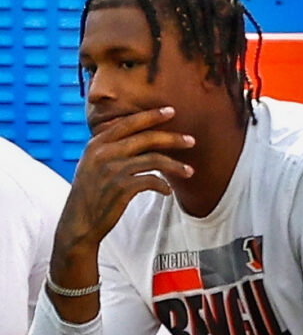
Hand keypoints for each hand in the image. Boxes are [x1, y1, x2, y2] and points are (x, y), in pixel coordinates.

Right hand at [48, 107, 194, 321]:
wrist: (78, 223)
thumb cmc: (91, 194)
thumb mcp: (92, 165)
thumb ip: (111, 149)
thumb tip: (143, 136)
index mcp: (96, 144)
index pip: (128, 123)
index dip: (151, 116)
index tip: (171, 111)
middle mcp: (103, 153)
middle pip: (146, 138)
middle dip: (172, 138)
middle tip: (192, 141)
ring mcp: (112, 170)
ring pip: (154, 160)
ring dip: (176, 166)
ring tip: (190, 171)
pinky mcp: (121, 188)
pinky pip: (152, 181)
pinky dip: (163, 186)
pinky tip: (167, 191)